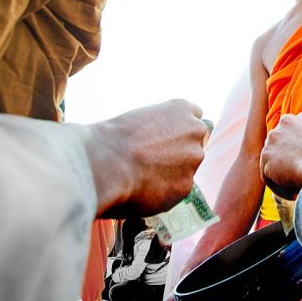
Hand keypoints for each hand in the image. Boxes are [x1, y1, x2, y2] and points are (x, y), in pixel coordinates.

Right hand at [84, 99, 206, 216]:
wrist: (105, 164)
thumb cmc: (111, 139)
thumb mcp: (139, 120)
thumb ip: (159, 129)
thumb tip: (162, 144)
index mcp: (181, 108)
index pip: (195, 116)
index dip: (180, 129)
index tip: (169, 139)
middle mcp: (194, 131)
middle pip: (196, 142)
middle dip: (182, 151)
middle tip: (156, 161)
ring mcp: (193, 159)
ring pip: (188, 168)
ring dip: (174, 173)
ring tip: (143, 177)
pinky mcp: (186, 186)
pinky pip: (177, 189)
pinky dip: (165, 192)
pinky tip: (143, 189)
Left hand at [260, 112, 301, 198]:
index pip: (293, 131)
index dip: (297, 148)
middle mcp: (285, 123)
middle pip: (280, 142)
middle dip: (285, 157)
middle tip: (297, 174)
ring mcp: (273, 138)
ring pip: (272, 159)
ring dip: (281, 173)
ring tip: (296, 187)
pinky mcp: (266, 156)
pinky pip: (267, 175)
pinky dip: (277, 186)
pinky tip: (292, 193)